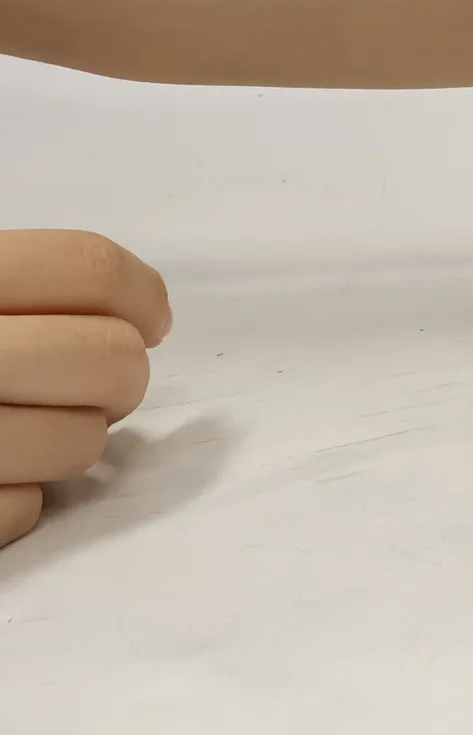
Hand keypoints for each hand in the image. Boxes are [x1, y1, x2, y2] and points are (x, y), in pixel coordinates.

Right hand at [0, 230, 170, 548]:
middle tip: (94, 379)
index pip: (85, 267)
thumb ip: (22, 284)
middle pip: (106, 358)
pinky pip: (20, 511)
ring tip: (29, 425)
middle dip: (120, 373)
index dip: (140, 293)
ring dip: (74, 438)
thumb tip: (141, 318)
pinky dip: (17, 497)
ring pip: (82, 442)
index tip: (150, 318)